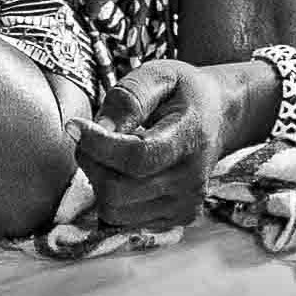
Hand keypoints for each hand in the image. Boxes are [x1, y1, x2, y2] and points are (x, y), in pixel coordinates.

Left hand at [72, 55, 280, 231]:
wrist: (220, 117)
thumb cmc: (184, 94)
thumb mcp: (160, 75)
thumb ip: (129, 97)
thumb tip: (100, 127)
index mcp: (191, 139)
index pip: (137, 157)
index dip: (97, 145)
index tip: (75, 126)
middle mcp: (192, 180)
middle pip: (117, 191)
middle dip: (91, 163)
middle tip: (90, 138)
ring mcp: (185, 204)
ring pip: (114, 211)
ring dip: (98, 182)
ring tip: (108, 154)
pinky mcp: (177, 219)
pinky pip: (123, 220)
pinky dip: (112, 196)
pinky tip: (124, 172)